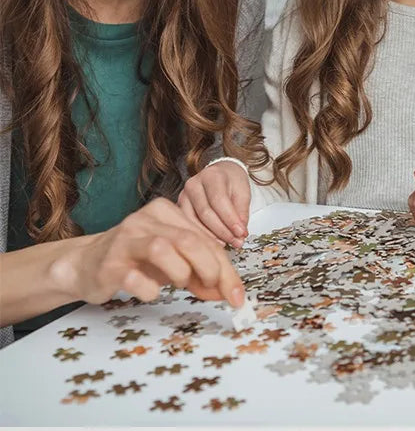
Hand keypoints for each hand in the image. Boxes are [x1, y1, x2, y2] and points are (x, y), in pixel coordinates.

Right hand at [52, 198, 244, 307]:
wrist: (85, 265)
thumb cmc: (135, 261)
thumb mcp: (173, 261)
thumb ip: (200, 271)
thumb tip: (229, 292)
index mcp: (167, 212)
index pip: (205, 239)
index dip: (226, 268)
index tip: (237, 295)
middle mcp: (146, 219)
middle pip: (189, 240)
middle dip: (210, 269)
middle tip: (215, 291)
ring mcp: (126, 239)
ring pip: (163, 248)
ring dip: (181, 273)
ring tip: (180, 284)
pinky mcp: (109, 263)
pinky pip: (135, 278)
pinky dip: (150, 289)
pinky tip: (151, 292)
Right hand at [178, 159, 250, 246]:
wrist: (221, 174)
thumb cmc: (232, 182)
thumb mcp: (243, 192)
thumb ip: (242, 212)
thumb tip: (240, 233)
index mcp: (212, 176)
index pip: (219, 200)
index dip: (230, 219)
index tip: (241, 232)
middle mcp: (194, 184)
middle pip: (205, 213)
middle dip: (223, 231)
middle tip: (236, 241)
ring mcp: (184, 197)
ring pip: (194, 222)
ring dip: (212, 236)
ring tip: (227, 243)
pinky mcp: (179, 208)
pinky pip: (189, 225)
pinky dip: (202, 236)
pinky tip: (213, 242)